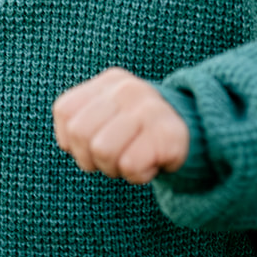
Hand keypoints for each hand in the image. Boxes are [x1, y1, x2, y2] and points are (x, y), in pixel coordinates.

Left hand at [52, 67, 189, 184]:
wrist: (191, 137)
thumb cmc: (137, 134)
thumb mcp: (107, 117)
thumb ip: (82, 119)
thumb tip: (67, 142)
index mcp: (109, 82)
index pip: (65, 111)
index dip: (72, 139)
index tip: (94, 143)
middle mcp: (128, 89)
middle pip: (80, 133)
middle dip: (90, 158)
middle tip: (113, 157)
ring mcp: (150, 109)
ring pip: (102, 150)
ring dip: (114, 167)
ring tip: (130, 159)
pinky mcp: (168, 134)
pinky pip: (130, 165)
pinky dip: (136, 175)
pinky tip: (150, 163)